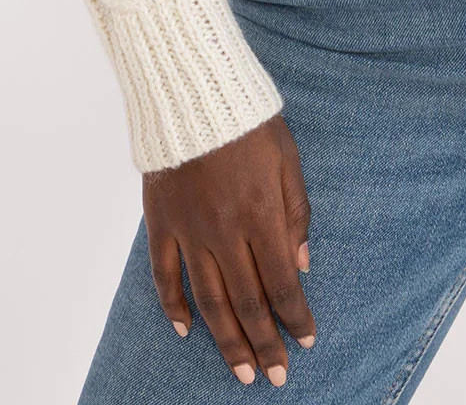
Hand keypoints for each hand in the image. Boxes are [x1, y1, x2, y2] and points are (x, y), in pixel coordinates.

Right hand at [143, 112, 315, 385]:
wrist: (191, 89)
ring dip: (226, 340)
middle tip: (275, 377)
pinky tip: (186, 331)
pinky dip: (173, 306)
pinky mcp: (161, 221)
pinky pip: (164, 274)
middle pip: (246, 301)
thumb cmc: (247, 121)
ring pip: (208, 299)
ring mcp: (188, 229)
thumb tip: (301, 264)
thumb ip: (296, 213)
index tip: (305, 343)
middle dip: (264, 344)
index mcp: (260, 214)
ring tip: (240, 371)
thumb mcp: (287, 158)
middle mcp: (224, 230)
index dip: (295, 318)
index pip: (281, 283)